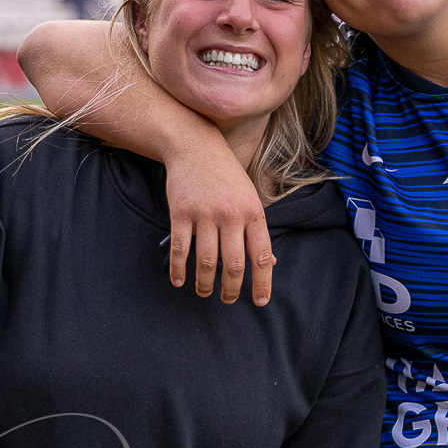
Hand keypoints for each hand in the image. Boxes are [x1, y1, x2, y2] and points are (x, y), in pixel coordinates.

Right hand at [165, 141, 275, 305]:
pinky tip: (179, 281)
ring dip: (204, 283)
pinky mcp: (181, 213)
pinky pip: (179, 249)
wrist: (195, 146)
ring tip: (204, 292)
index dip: (262, 282)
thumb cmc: (227, 176)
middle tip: (227, 299)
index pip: (261, 256)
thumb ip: (256, 230)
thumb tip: (269, 263)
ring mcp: (204, 214)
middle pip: (232, 264)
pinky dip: (178, 270)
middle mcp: (231, 215)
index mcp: (253, 213)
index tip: (260, 301)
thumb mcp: (250, 198)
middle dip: (231, 289)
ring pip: (205, 261)